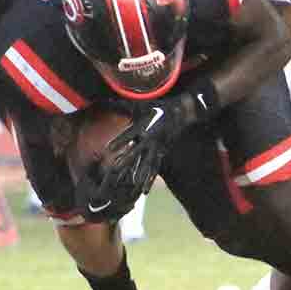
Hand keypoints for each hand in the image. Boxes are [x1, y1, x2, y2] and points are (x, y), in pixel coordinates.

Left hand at [91, 96, 192, 212]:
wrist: (182, 111)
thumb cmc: (159, 107)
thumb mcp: (141, 104)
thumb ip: (124, 104)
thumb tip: (109, 99)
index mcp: (143, 126)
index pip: (128, 134)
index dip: (119, 141)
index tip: (108, 149)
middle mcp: (150, 138)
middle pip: (135, 152)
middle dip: (125, 161)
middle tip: (113, 170)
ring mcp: (157, 147)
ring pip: (146, 164)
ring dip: (138, 176)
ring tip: (131, 188)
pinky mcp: (162, 152)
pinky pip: (154, 168)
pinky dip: (149, 179)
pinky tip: (144, 190)